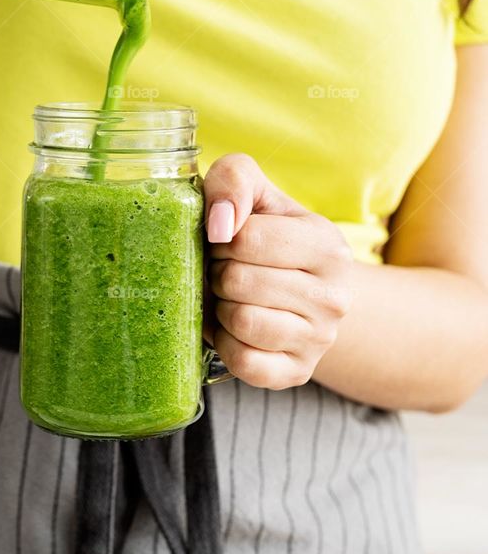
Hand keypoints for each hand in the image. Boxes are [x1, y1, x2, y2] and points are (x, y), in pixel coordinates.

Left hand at [201, 153, 354, 389]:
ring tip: (232, 297)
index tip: (228, 240)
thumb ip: (234, 180)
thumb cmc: (267, 234)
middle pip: (238, 281)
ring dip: (221, 308)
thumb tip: (220, 224)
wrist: (301, 289)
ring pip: (241, 322)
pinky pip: (243, 362)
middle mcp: (335, 297)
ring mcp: (319, 340)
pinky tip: (234, 328)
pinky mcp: (297, 373)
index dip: (221, 238)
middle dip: (218, 272)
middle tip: (227, 270)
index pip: (246, 238)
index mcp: (328, 246)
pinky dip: (226, 344)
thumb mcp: (256, 194)